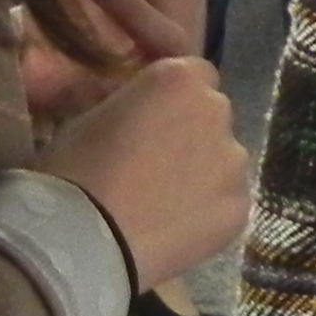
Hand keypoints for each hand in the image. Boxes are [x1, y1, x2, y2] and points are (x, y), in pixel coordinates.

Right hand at [52, 56, 247, 290]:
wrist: (88, 241)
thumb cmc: (75, 171)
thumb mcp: (88, 117)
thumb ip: (127, 105)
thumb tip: (135, 114)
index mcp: (179, 79)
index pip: (194, 74)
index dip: (173, 98)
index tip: (152, 121)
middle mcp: (217, 111)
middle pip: (212, 115)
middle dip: (191, 132)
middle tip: (156, 165)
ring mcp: (234, 161)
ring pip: (224, 160)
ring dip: (204, 172)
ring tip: (165, 204)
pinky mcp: (240, 207)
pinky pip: (228, 202)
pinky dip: (210, 211)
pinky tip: (177, 229)